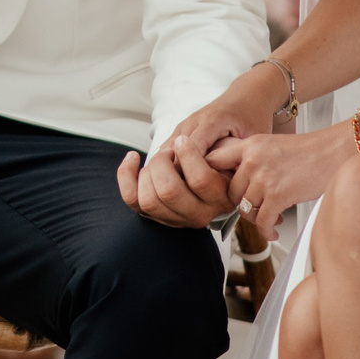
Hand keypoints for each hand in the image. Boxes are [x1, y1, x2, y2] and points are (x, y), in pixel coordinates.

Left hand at [116, 131, 236, 228]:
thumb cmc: (228, 153)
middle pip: (168, 192)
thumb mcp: (234, 146)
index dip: (187, 154)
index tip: (183, 140)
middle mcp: (201, 214)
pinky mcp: (158, 214)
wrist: (224, 169)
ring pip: (148, 201)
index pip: (200, 180)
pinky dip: (125, 175)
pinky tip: (133, 157)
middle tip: (170, 149)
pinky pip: (132, 200)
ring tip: (159, 157)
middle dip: (162, 161)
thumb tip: (191, 149)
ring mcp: (178, 218)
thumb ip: (221, 148)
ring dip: (147, 170)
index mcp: (222, 197)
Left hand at [205, 126, 353, 230]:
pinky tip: (273, 231)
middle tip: (251, 210)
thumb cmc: (309, 151)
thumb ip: (253, 158)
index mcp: (250, 144)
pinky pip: (263, 221)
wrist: (335, 152)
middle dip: (239, 205)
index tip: (215, 189)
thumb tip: (239, 180)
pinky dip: (266, 230)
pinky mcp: (279, 195)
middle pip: (229, 191)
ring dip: (255, 219)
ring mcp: (264, 178)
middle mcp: (253, 160)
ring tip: (266, 221)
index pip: (213, 160)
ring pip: (245, 208)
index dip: (211, 177)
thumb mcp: (273, 145)